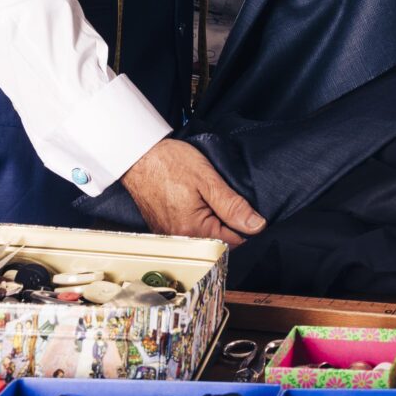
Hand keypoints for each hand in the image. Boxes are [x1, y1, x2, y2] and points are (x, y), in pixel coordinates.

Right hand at [121, 139, 266, 245]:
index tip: (243, 205)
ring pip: (205, 236)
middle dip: (228, 222)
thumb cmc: (170, 162)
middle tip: (222, 196)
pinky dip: (198, 219)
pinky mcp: (163, 229)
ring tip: (207, 197)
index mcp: (193, 230)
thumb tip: (257, 226)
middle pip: (219, 240)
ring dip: (212, 220)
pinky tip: (195, 201)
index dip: (245, 223)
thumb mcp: (208, 180)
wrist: (138, 155)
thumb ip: (233, 206)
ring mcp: (169, 235)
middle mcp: (180, 239)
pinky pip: (190, 231)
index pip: (234, 240)